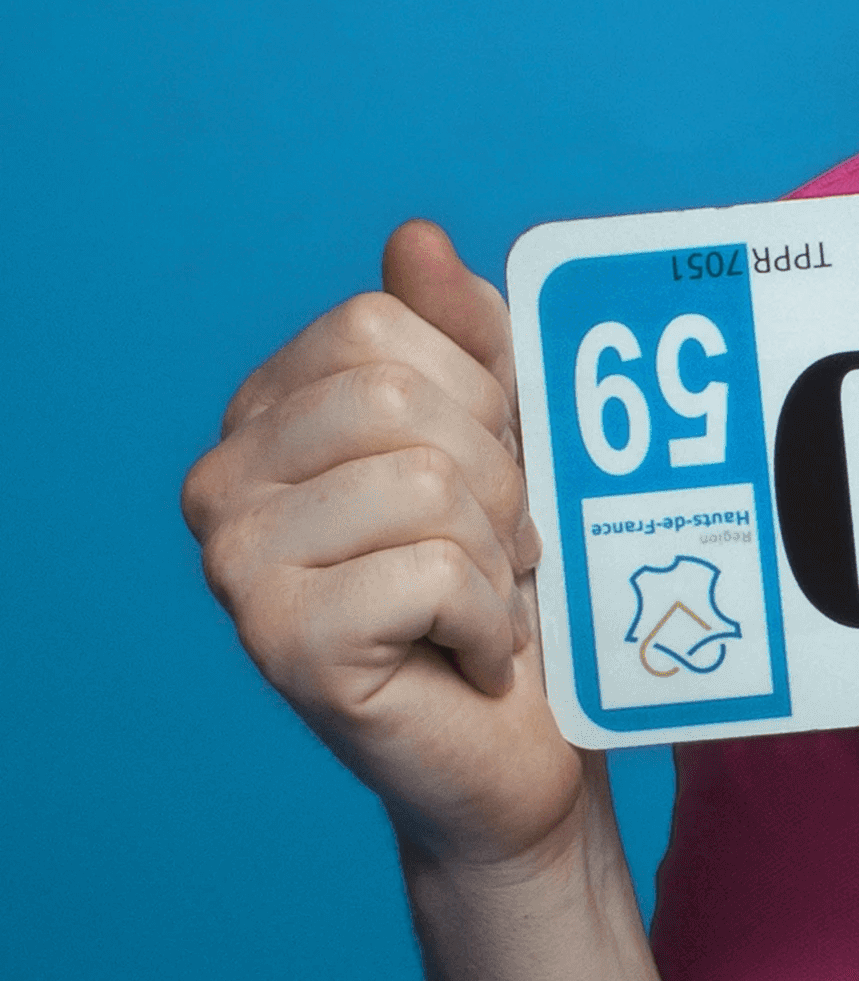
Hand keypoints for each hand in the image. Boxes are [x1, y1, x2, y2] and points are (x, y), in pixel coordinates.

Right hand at [185, 220, 587, 872]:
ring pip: (425, 484)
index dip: (475, 389)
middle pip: (399, 398)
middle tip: (497, 546)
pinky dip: (488, 616)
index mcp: (264, 414)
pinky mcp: (282, 644)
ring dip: (497, 551)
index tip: (490, 465)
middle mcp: (221, 484)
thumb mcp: (501, 430)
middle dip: (493, 472)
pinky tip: (471, 653)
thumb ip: (462, 333)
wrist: (516, 740)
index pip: (377, 322)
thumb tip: (415, 240)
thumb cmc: (505, 576)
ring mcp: (236, 567)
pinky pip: (434, 571)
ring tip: (483, 600)